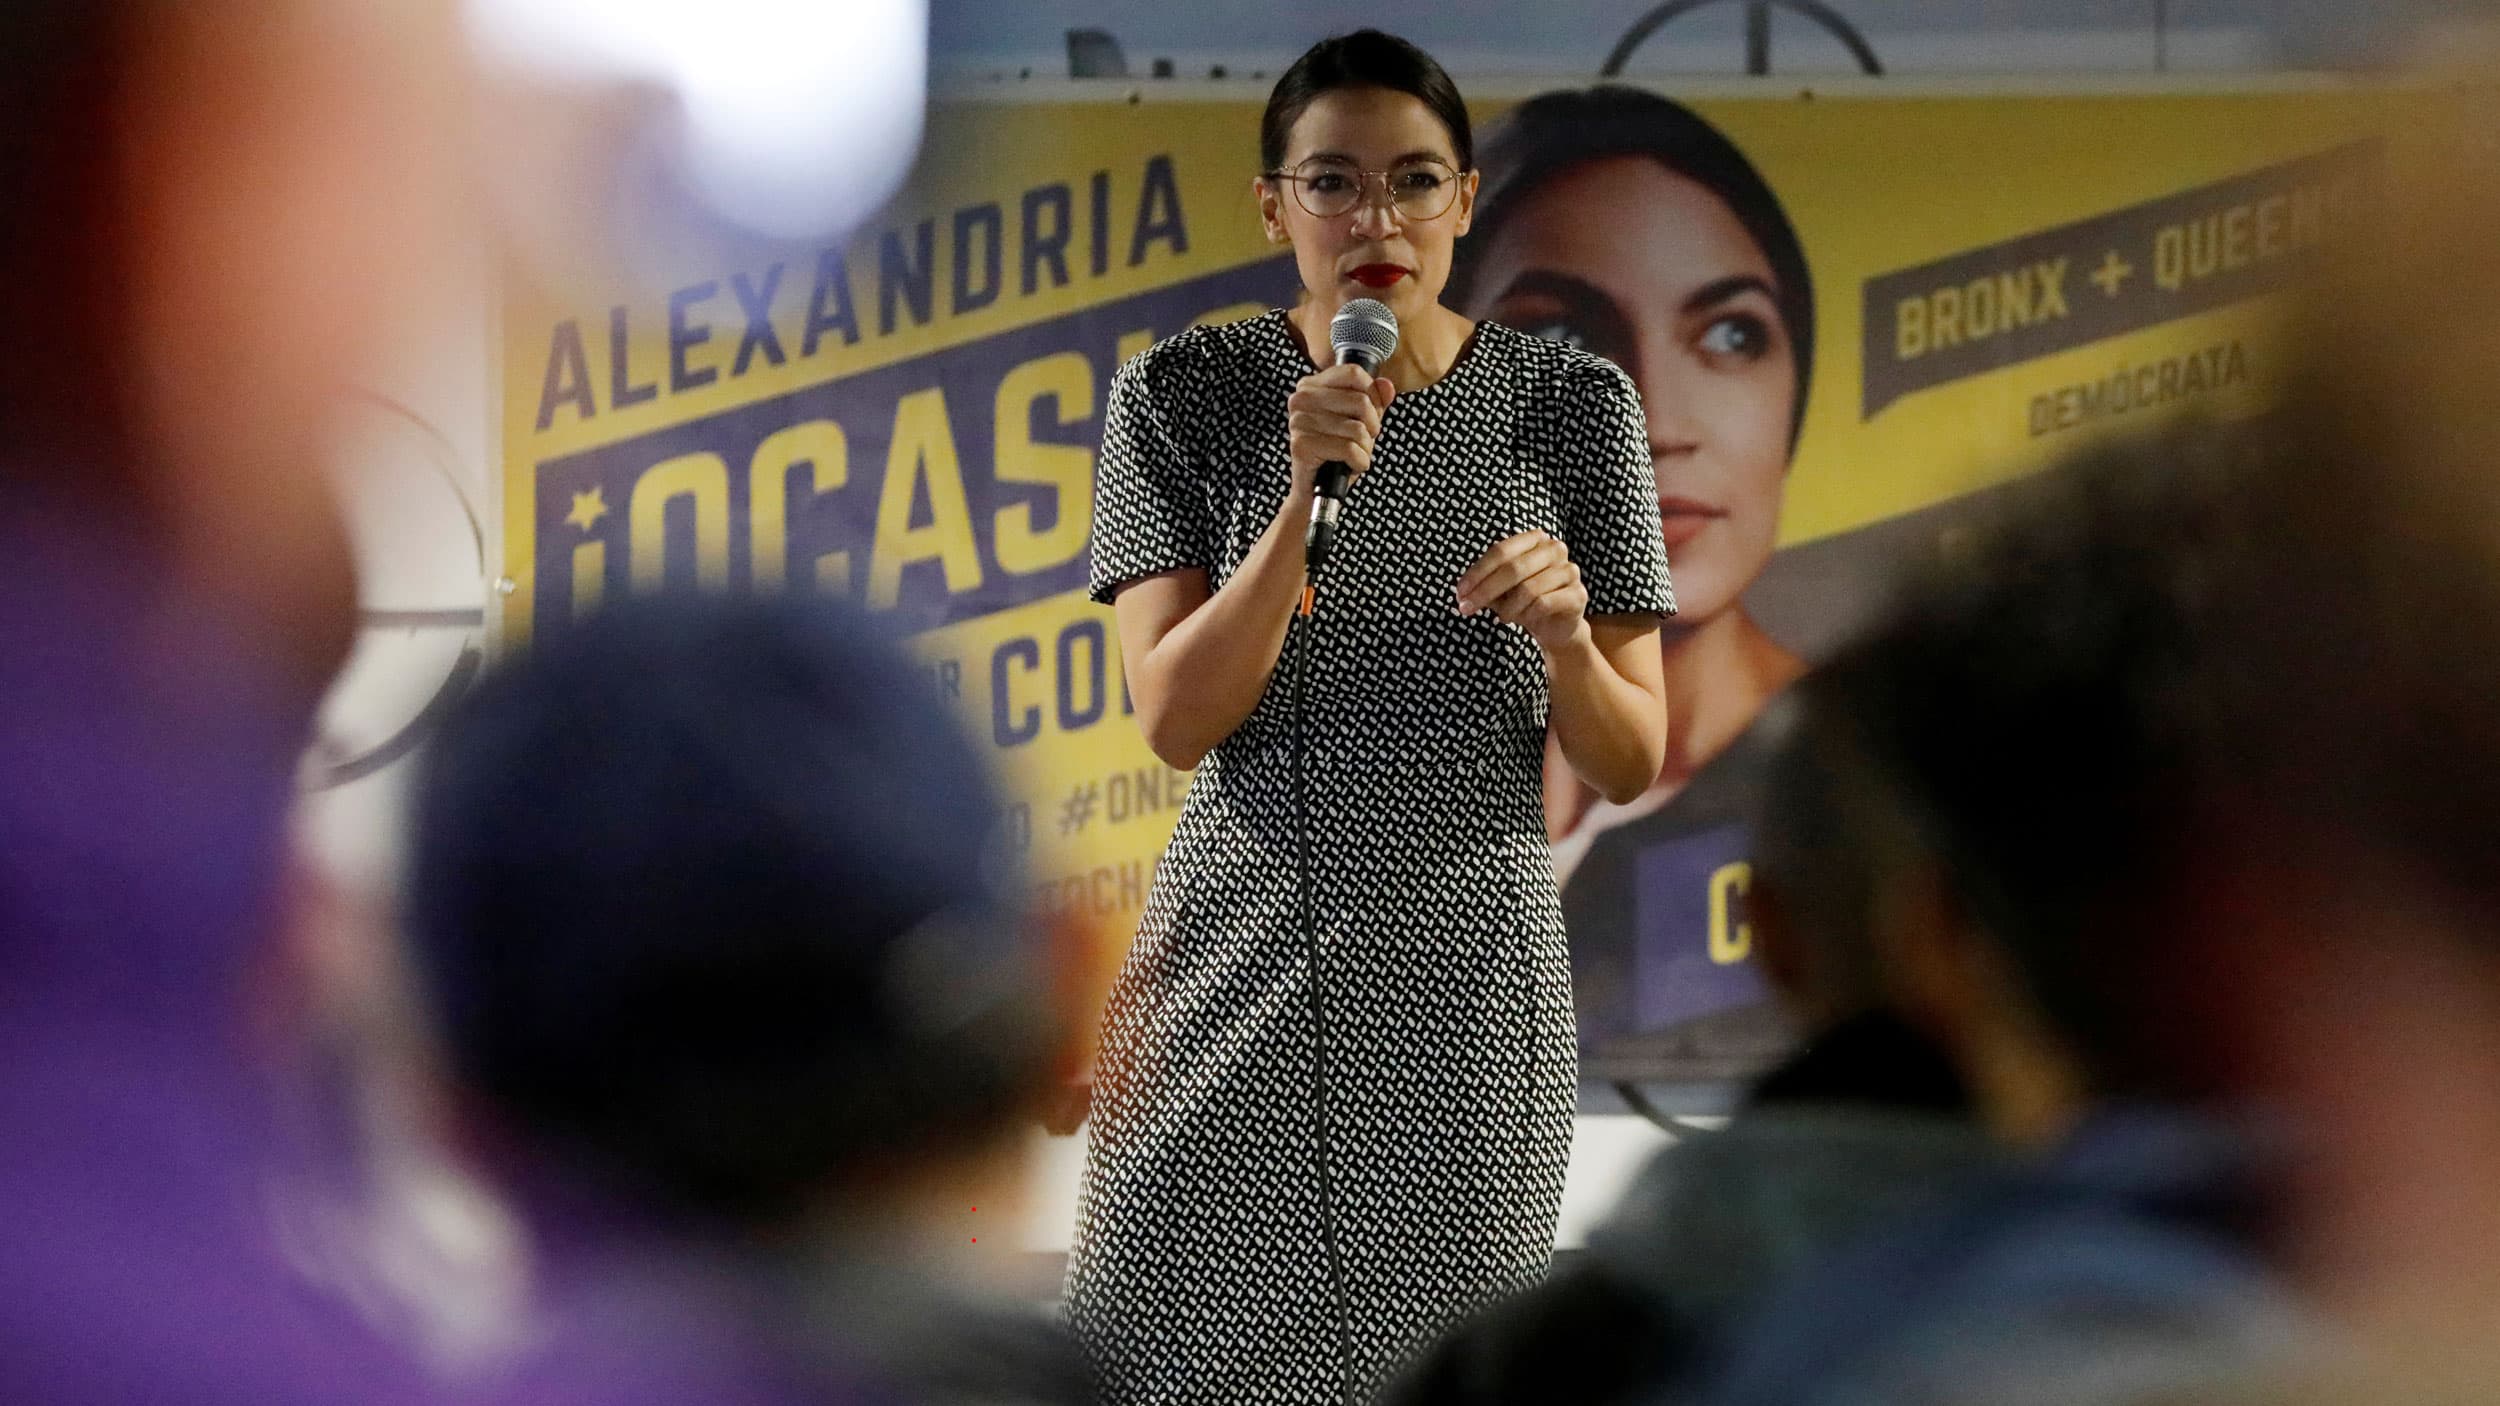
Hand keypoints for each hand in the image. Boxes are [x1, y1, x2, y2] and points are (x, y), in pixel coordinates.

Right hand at [1285, 362, 1394, 504]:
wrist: (1315, 491)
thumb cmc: (1338, 453)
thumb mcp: (1361, 421)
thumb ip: (1375, 401)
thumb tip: (1387, 386)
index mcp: (1311, 385)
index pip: (1354, 373)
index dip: (1373, 395)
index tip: (1369, 415)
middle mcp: (1301, 399)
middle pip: (1360, 400)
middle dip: (1372, 426)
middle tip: (1363, 440)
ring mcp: (1299, 421)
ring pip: (1357, 428)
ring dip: (1365, 448)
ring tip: (1354, 455)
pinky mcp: (1302, 445)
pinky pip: (1349, 448)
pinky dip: (1359, 462)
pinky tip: (1350, 465)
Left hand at [1456, 530, 1589, 650]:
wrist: (1556, 626)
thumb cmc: (1524, 601)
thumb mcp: (1500, 590)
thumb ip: (1485, 585)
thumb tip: (1463, 593)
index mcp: (1534, 539)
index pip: (1500, 551)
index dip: (1477, 573)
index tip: (1459, 593)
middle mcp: (1554, 548)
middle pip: (1513, 568)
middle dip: (1485, 591)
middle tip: (1467, 609)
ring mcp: (1569, 569)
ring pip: (1528, 589)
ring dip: (1508, 608)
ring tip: (1502, 618)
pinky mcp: (1578, 593)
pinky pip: (1543, 603)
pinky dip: (1526, 615)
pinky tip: (1523, 620)